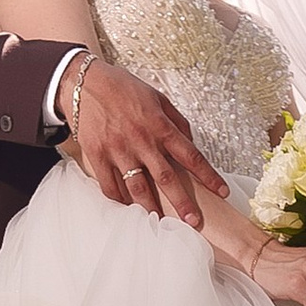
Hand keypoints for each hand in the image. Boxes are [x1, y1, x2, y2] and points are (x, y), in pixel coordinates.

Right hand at [64, 56, 226, 222]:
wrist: (84, 83)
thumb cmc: (123, 88)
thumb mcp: (157, 97)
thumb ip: (176, 121)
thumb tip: (190, 141)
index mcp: (160, 126)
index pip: (191, 155)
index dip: (209, 176)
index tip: (222, 191)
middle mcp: (142, 140)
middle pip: (166, 177)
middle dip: (182, 201)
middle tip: (193, 221)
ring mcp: (118, 150)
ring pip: (137, 186)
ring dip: (150, 207)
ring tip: (158, 222)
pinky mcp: (98, 155)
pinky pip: (109, 184)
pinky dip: (118, 199)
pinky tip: (127, 208)